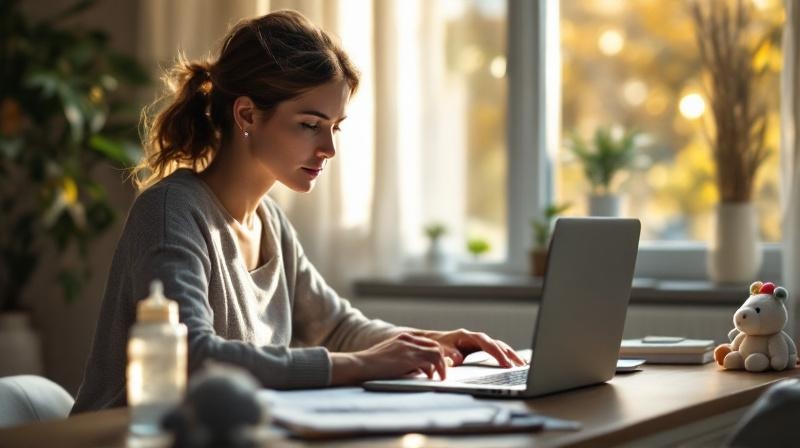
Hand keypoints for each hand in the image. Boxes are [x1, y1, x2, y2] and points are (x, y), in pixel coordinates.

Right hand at [330, 332, 447, 385]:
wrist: (360, 365)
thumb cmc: (371, 366)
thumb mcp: (389, 357)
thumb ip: (403, 359)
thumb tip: (419, 370)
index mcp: (402, 338)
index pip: (426, 343)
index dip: (434, 354)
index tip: (436, 366)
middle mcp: (408, 339)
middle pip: (434, 346)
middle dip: (441, 360)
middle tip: (441, 373)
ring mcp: (409, 347)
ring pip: (436, 352)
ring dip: (441, 366)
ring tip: (440, 377)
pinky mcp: (410, 357)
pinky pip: (432, 361)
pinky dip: (436, 370)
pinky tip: (433, 378)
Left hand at [414, 329, 526, 367]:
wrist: (430, 342)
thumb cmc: (435, 346)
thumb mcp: (440, 349)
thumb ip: (448, 353)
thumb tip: (459, 358)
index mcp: (466, 336)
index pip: (486, 342)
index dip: (496, 352)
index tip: (505, 363)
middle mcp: (474, 337)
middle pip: (496, 343)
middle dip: (508, 354)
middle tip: (520, 365)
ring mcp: (477, 342)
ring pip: (498, 346)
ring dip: (510, 354)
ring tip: (522, 364)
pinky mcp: (478, 348)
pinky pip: (494, 350)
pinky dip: (505, 355)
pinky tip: (514, 362)